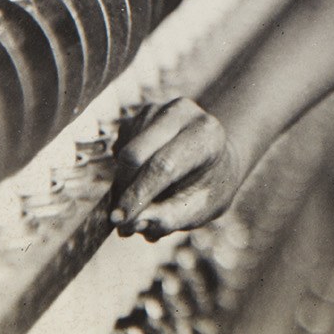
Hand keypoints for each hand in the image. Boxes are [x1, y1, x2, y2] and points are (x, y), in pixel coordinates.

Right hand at [109, 97, 246, 238]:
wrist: (214, 159)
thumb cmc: (208, 186)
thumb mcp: (200, 208)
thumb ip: (170, 218)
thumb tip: (135, 223)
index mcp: (207, 135)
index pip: (164, 165)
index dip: (138, 194)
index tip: (119, 220)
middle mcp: (183, 113)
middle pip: (134, 154)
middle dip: (124, 189)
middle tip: (123, 219)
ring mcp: (159, 109)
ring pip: (123, 152)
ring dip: (123, 183)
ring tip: (144, 198)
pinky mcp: (141, 114)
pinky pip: (120, 147)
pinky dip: (124, 171)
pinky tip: (144, 178)